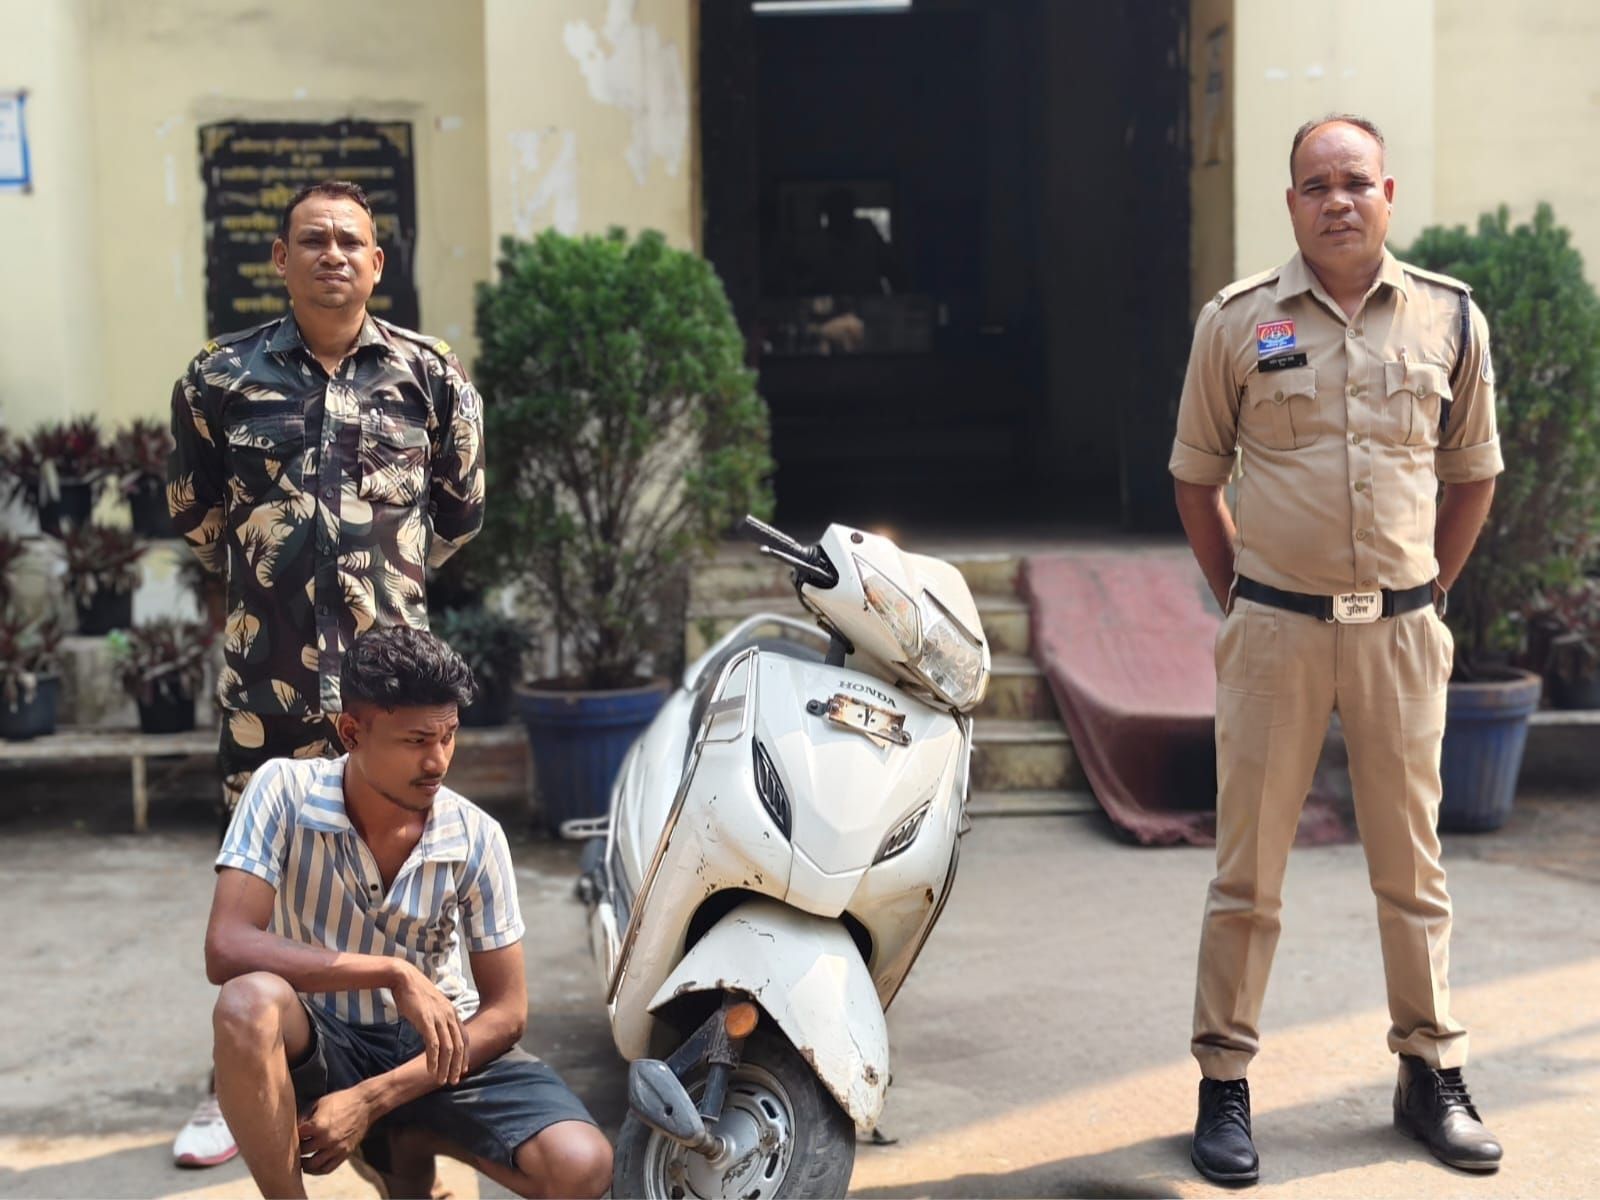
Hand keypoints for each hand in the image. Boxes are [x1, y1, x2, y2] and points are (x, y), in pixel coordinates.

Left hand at [297, 1088, 371, 1175]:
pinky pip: (327, 1168)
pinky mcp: (345, 1153)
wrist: (365, 1104)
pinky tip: (312, 1166)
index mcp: (318, 1125)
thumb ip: (305, 1117)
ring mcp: (336, 1148)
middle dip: (296, 1150)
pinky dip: (317, 1171)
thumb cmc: (341, 1100)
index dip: (291, 1136)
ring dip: (304, 1164)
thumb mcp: (319, 1103)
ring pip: (313, 1165)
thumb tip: (293, 1129)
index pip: (297, 1137)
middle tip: (292, 1148)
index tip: (289, 1135)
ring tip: (300, 1160)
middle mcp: (327, 1139)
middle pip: (303, 1152)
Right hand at [392, 963, 467, 1085]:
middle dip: (457, 1066)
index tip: (463, 1069)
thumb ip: (438, 1017)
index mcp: (452, 1012)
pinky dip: (433, 1059)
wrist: (404, 978)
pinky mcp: (426, 1020)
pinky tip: (430, 1070)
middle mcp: (449, 1015)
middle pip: (459, 1046)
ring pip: (448, 1048)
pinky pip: (433, 1044)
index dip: (465, 1055)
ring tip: (441, 1080)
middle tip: (454, 1081)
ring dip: (445, 1067)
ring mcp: (439, 1018)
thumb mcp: (432, 1005)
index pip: (464, 1037)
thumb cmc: (415, 993)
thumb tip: (437, 1031)